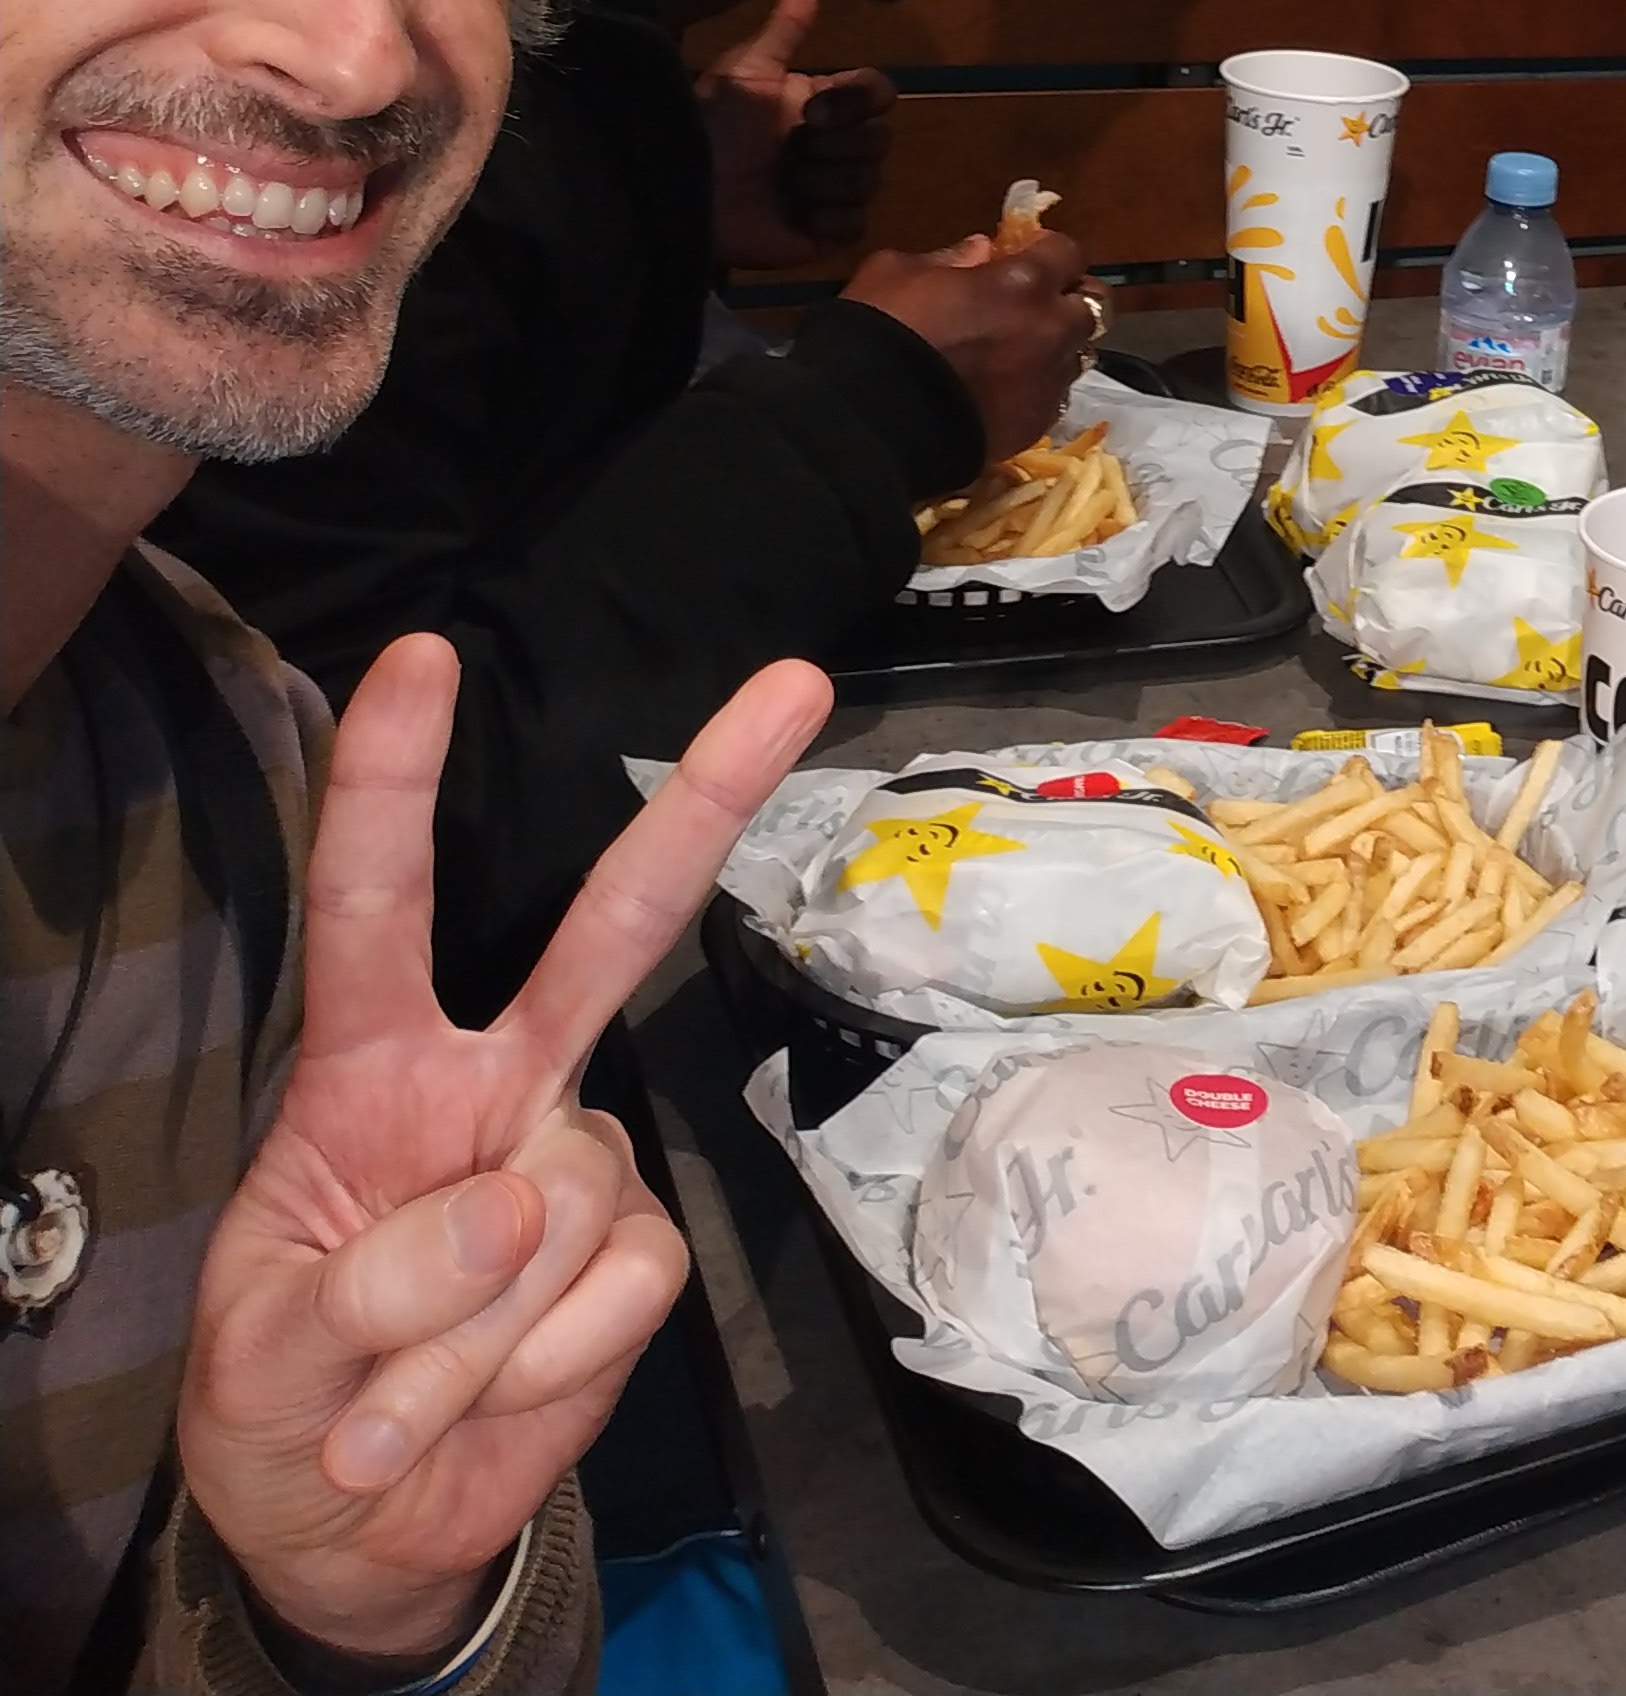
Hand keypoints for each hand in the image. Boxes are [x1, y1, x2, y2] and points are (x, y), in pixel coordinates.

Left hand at [178, 639, 830, 1663]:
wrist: (373, 1528)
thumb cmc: (287, 1406)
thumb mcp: (263, 1355)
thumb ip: (369, 1281)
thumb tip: (519, 1199)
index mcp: (373, 1074)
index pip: (379, 909)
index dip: (393, 787)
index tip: (422, 661)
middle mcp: (498, 1086)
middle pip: (610, 929)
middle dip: (704, 799)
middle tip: (798, 680)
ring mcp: (579, 1166)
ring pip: (567, 1202)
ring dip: (472, 1337)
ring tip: (402, 1408)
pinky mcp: (641, 1255)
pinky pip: (616, 1290)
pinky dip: (535, 1371)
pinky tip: (488, 1401)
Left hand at [696, 0, 895, 268]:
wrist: (684, 188)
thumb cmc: (713, 126)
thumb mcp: (745, 72)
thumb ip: (783, 31)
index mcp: (821, 105)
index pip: (878, 93)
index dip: (860, 102)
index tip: (815, 112)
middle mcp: (833, 146)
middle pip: (880, 141)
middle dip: (837, 147)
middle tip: (794, 153)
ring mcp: (830, 192)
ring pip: (869, 183)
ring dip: (826, 183)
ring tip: (786, 187)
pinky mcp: (823, 233)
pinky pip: (855, 225)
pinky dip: (828, 219)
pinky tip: (795, 214)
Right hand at [840, 226, 1098, 460]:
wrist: (869, 419)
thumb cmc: (880, 331)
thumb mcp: (899, 273)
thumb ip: (950, 257)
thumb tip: (981, 250)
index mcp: (1023, 283)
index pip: (1069, 252)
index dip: (1051, 251)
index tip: (1030, 254)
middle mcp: (1051, 329)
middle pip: (1093, 306)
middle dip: (1071, 299)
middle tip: (1039, 302)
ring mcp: (1049, 381)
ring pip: (1077, 355)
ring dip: (1057, 346)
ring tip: (1020, 352)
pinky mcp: (1037, 424)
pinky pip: (1053, 397)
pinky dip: (1038, 387)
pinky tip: (1006, 389)